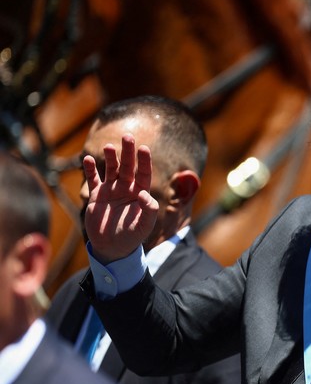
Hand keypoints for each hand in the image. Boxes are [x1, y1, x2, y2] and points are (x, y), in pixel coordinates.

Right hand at [83, 134, 157, 262]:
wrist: (113, 247)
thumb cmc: (132, 236)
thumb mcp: (144, 225)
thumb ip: (149, 210)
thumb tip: (144, 194)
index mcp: (140, 193)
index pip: (144, 173)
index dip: (144, 161)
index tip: (143, 148)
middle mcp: (126, 189)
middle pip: (127, 167)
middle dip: (128, 152)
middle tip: (127, 136)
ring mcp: (111, 191)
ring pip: (111, 170)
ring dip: (110, 158)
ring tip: (108, 147)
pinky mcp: (96, 196)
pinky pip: (93, 180)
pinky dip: (90, 169)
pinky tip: (88, 159)